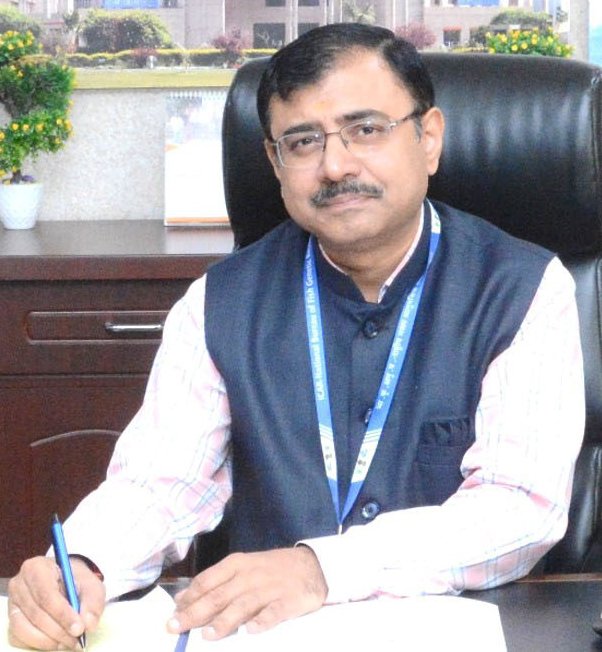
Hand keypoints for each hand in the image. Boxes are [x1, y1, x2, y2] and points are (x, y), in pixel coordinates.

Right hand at [7, 555, 104, 649]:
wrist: (66, 582)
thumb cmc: (76, 581)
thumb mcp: (91, 585)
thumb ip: (93, 602)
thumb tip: (88, 623)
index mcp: (37, 567)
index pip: (46, 594)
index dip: (62, 614)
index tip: (79, 628)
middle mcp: (19, 584)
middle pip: (36, 613)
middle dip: (58, 630)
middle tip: (77, 638)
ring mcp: (12, 603)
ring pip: (24, 628)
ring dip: (48, 640)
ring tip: (69, 642)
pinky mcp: (11, 620)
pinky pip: (19, 637)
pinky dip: (38, 644)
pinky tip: (56, 642)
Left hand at [167, 546, 327, 639]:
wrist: (311, 565)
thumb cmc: (270, 569)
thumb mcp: (242, 568)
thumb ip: (214, 582)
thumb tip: (182, 598)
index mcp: (236, 565)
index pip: (207, 581)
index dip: (189, 599)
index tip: (172, 616)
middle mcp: (250, 575)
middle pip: (219, 595)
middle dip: (196, 612)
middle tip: (176, 627)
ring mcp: (270, 588)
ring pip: (243, 604)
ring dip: (225, 620)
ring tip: (208, 635)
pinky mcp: (289, 600)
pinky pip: (274, 612)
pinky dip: (263, 621)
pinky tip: (252, 631)